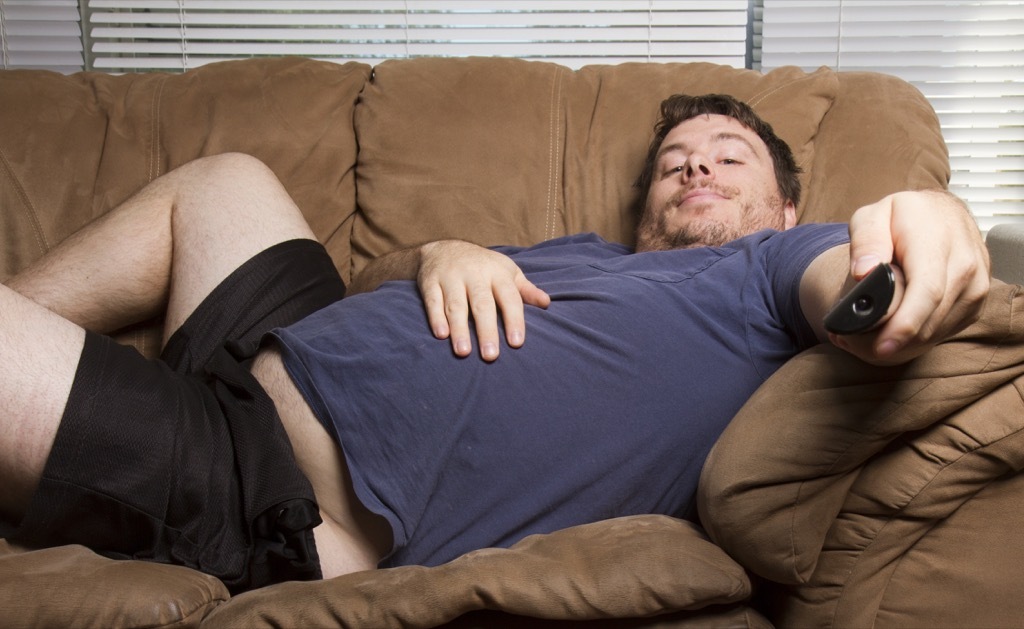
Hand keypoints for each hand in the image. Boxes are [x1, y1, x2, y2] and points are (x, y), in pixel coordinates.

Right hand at [417, 240, 550, 360]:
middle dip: (486, 330)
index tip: (516, 343)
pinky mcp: (430, 281)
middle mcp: (474, 274)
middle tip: (490, 356)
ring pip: (456, 304)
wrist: (444, 247)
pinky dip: (436, 317)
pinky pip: (433, 301)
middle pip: (482, 304)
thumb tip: (546, 303)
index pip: (509, 297)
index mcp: (497, 273)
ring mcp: (451, 277)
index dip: (513, 320)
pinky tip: (441, 335)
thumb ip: (525, 290)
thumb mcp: (507, 271)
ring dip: (459, 328)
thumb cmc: (483, 266)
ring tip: (463, 352)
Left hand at [830, 190, 989, 364]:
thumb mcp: (874, 215)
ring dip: (898, 342)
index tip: (882, 347)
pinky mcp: (975, 302)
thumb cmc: (904, 215)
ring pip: (935, 331)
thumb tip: (864, 271)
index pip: (927, 291)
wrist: (942, 213)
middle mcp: (965, 265)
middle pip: (929, 319)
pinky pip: (943, 331)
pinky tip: (889, 330)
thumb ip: (866, 241)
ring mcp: (976, 286)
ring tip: (860, 336)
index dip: (904, 324)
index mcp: (938, 241)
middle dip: (889, 339)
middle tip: (848, 341)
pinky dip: (913, 338)